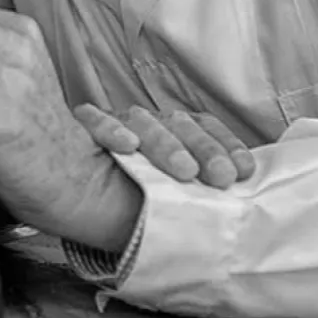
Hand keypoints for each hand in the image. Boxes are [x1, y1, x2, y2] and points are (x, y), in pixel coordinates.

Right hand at [73, 104, 255, 188]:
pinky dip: (111, 130)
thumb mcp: (171, 195)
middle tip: (221, 175)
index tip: (243, 171)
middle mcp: (147, 123)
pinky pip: (96, 121)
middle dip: (203, 149)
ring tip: (183, 170)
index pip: (204, 127)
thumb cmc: (131, 196)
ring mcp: (116, 122)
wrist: (73, 193)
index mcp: (172, 130)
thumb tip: (238, 195)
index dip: (226, 145)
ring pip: (142, 122)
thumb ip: (199, 188)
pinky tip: (127, 146)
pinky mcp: (84, 125)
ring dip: (165, 144)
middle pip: (179, 125)